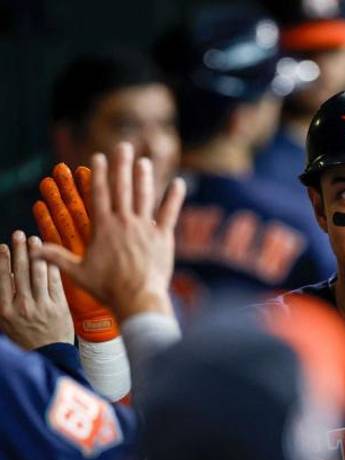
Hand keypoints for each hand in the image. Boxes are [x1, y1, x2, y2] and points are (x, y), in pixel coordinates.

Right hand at [0, 231, 73, 348]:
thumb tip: (6, 275)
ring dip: (37, 254)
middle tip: (19, 235)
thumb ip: (5, 299)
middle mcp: (23, 306)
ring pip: (39, 274)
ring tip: (34, 240)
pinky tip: (51, 255)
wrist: (48, 354)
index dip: (2, 261)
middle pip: (20, 272)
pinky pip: (55, 282)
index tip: (3, 246)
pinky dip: (52, 266)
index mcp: (6, 311)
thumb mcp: (6, 322)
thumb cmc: (25, 337)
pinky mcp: (59, 306)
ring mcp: (42, 306)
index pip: (3, 279)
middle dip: (20, 251)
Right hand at [33, 143, 185, 321]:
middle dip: (122, 165)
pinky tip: (179, 183)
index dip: (99, 174)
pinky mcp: (163, 237)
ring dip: (144, 177)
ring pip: (144, 196)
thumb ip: (57, 258)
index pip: (99, 194)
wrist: (137, 298)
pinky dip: (174, 197)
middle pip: (122, 188)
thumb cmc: (107, 288)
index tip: (99, 157)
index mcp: (104, 227)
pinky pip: (170, 213)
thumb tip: (33, 250)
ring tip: (145, 161)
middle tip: (124, 147)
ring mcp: (145, 228)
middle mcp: (124, 222)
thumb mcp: (78, 272)